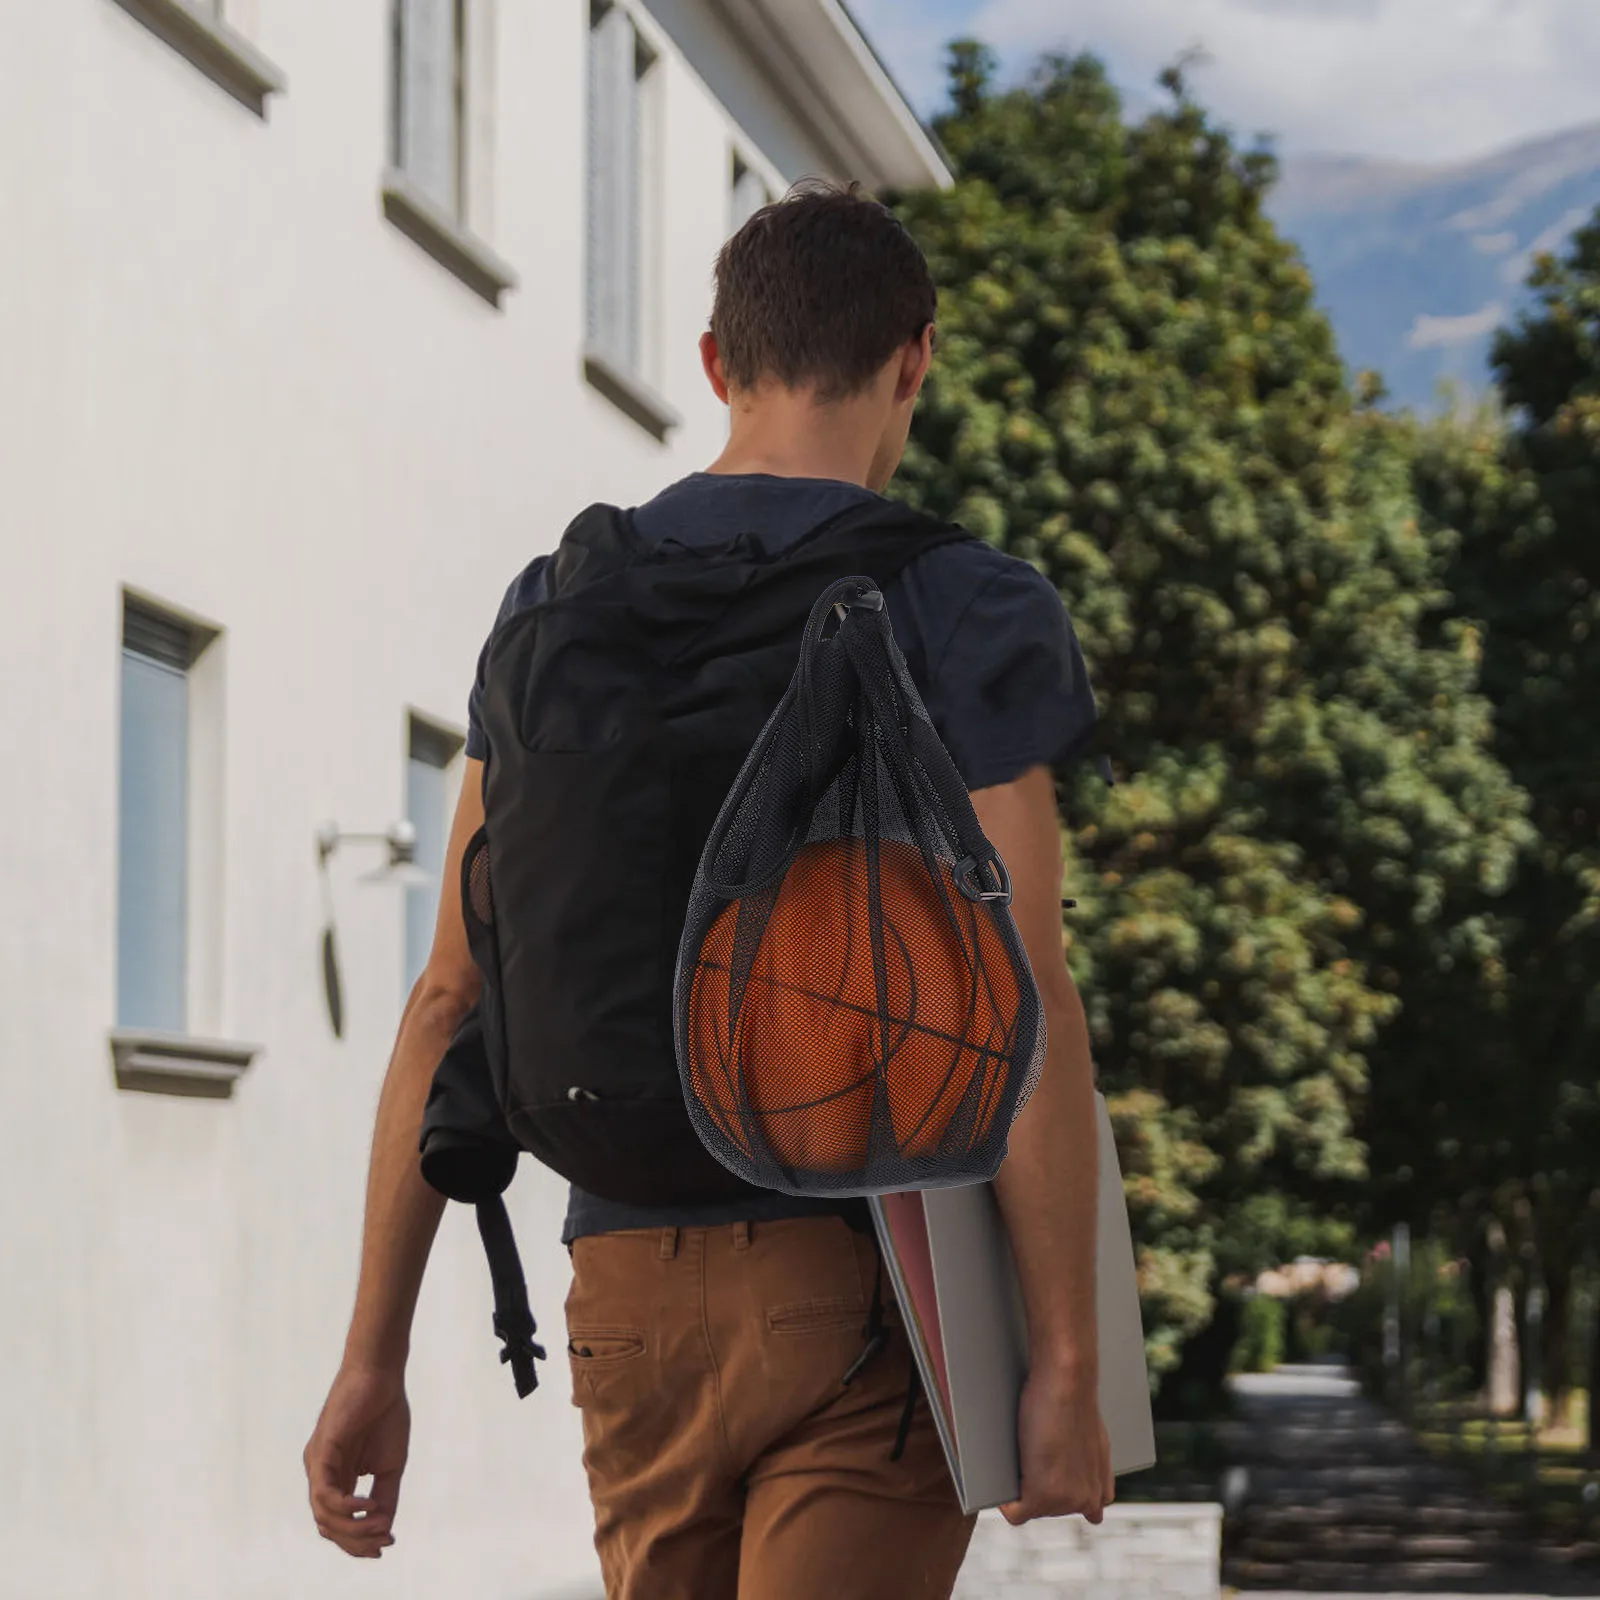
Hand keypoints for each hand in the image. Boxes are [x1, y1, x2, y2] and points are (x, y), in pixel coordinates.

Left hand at [304, 1364, 410, 1557]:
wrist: (381, 1374)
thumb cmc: (385, 1412)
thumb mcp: (390, 1464)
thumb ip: (385, 1495)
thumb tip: (382, 1529)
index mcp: (337, 1478)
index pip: (338, 1524)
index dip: (359, 1542)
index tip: (387, 1545)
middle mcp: (321, 1475)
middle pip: (329, 1526)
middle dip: (356, 1542)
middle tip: (384, 1543)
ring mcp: (318, 1464)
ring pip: (324, 1516)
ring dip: (353, 1529)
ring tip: (380, 1525)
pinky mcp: (320, 1452)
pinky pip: (324, 1493)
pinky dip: (346, 1507)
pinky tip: (368, 1505)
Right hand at [1000, 1360, 1113, 1525]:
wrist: (1066, 1383)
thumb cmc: (1074, 1401)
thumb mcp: (1093, 1441)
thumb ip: (1089, 1468)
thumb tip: (1076, 1476)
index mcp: (1100, 1491)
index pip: (1078, 1511)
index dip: (1057, 1490)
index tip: (1049, 1471)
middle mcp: (1087, 1501)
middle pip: (1047, 1510)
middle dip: (1036, 1486)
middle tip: (1035, 1452)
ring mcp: (1064, 1501)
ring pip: (1029, 1508)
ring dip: (1021, 1486)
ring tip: (1028, 1451)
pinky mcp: (1041, 1495)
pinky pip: (1014, 1513)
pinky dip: (1005, 1501)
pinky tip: (1006, 1476)